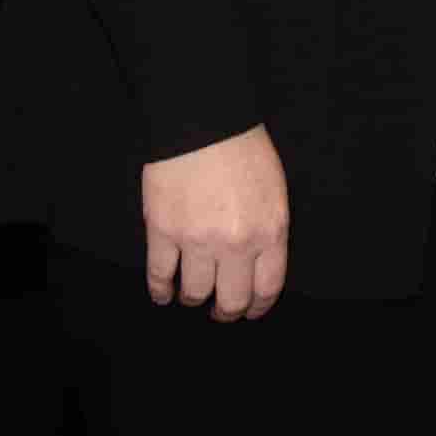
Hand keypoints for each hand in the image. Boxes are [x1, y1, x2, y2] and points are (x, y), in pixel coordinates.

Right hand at [141, 123, 289, 319]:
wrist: (204, 123)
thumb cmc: (245, 150)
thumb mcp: (275, 190)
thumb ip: (269, 229)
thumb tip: (258, 261)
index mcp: (270, 231)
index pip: (267, 288)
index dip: (257, 307)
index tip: (251, 312)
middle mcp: (236, 244)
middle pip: (231, 299)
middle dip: (226, 311)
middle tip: (221, 312)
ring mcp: (197, 241)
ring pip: (194, 293)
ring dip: (193, 299)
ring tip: (191, 297)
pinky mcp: (163, 233)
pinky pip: (160, 276)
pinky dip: (160, 290)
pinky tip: (163, 294)